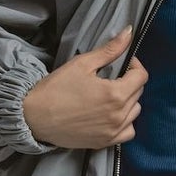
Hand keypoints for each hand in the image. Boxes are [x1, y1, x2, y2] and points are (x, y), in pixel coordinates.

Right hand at [21, 26, 148, 148]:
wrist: (34, 117)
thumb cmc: (56, 89)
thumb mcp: (83, 64)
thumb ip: (109, 50)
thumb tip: (129, 32)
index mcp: (115, 94)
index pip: (141, 76)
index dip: (134, 65)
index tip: (123, 63)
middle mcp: (119, 115)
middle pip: (138, 93)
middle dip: (129, 81)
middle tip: (112, 77)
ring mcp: (113, 131)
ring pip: (135, 112)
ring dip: (129, 101)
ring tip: (111, 95)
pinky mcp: (105, 142)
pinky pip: (128, 132)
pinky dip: (125, 122)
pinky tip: (112, 115)